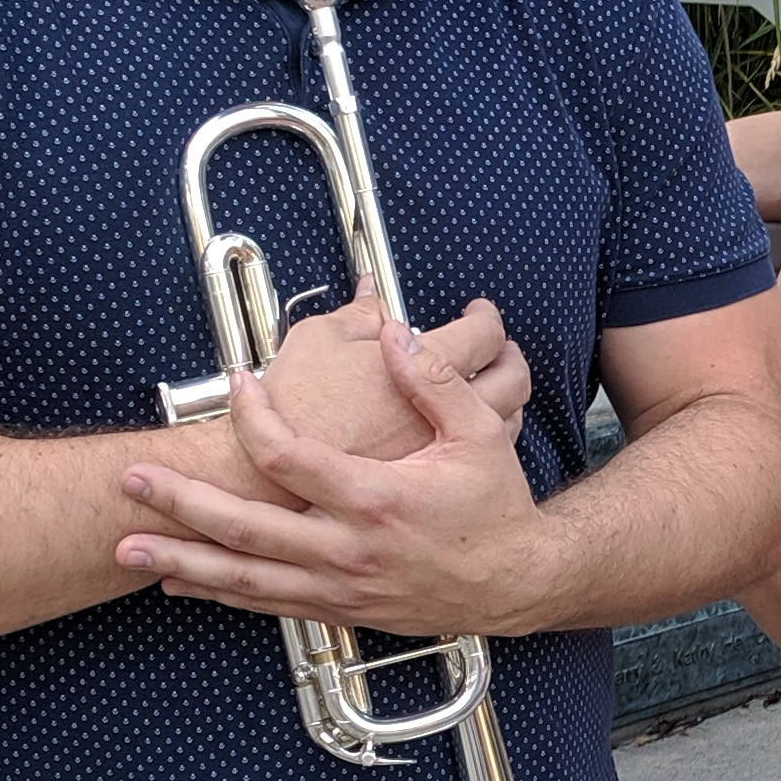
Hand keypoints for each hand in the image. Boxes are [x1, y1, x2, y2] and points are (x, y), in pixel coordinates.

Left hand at [118, 316, 553, 637]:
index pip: (291, 456)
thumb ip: (432, 382)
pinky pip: (266, 604)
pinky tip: (180, 584)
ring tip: (127, 547)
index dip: (253, 416)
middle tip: (132, 482)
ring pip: (244, 578)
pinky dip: (218, 593)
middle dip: (180, 504)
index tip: (237, 384)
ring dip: (181, 562)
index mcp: (376, 499)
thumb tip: (392, 331)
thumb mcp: (479, 435)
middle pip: (244, 528)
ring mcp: (338, 586)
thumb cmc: (495, 507)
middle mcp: (347, 549)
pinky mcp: (339, 608)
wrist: (516, 582)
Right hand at [256, 284, 521, 463]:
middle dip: (506, 356)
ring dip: (502, 396)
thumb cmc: (295, 409)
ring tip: (487, 381)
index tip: (477, 313)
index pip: (481, 335)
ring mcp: (445, 455)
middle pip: (508, 378)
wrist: (271, 486)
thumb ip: (356, 315)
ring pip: (503, 422)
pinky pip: (480, 455)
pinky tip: (463, 425)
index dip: (484, 317)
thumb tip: (372, 294)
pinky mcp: (434, 484)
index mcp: (424, 370)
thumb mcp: (316, 342)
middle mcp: (447, 416)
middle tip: (496, 346)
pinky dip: (481, 434)